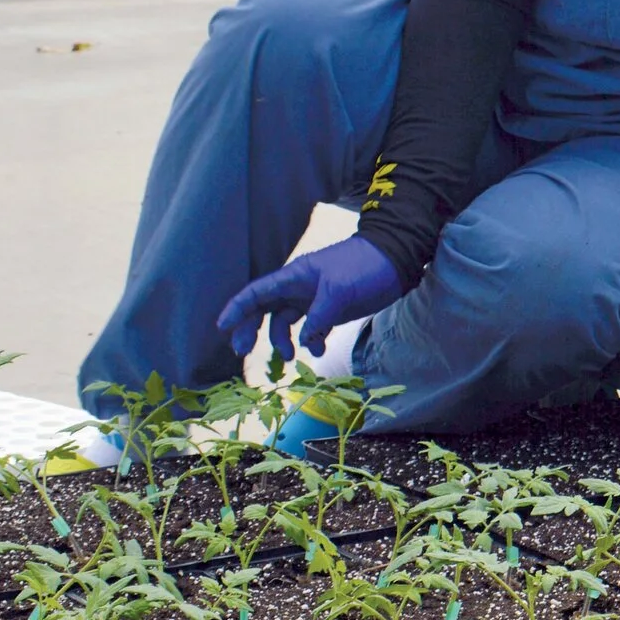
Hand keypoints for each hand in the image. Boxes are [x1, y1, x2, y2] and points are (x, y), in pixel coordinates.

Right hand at [215, 237, 408, 361]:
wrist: (397, 262)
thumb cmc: (364, 267)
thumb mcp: (339, 291)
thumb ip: (317, 317)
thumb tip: (303, 341)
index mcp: (294, 277)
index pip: (256, 292)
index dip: (236, 308)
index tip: (221, 327)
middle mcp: (298, 288)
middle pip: (264, 310)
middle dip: (251, 330)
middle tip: (242, 352)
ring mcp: (313, 299)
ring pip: (285, 323)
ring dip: (282, 341)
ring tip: (289, 358)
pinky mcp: (330, 310)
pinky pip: (309, 329)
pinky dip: (310, 341)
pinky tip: (318, 349)